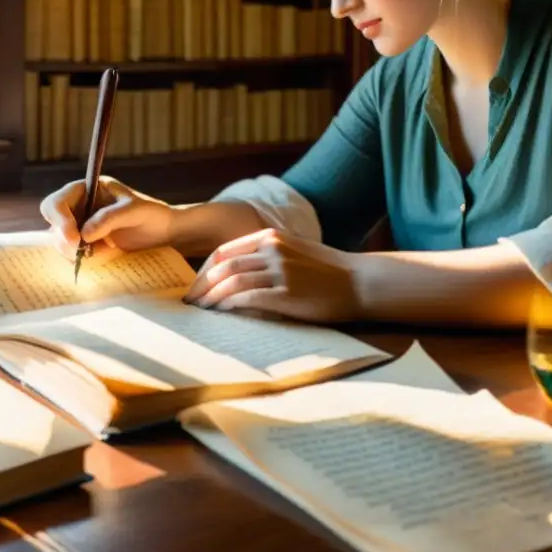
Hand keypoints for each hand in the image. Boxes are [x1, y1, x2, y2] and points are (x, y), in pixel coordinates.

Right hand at [39, 176, 174, 259]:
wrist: (163, 231)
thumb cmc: (151, 213)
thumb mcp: (134, 211)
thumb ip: (109, 218)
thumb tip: (83, 235)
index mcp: (86, 190)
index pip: (57, 202)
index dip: (59, 220)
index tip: (74, 239)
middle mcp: (78, 206)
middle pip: (52, 223)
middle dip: (64, 239)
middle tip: (82, 251)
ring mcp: (80, 226)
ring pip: (60, 242)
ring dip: (75, 251)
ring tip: (104, 251)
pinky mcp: (87, 243)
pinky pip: (74, 254)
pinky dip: (86, 258)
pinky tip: (108, 253)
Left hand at [182, 228, 360, 321]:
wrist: (361, 282)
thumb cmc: (329, 272)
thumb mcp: (295, 252)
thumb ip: (267, 258)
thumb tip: (236, 278)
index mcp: (271, 237)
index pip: (224, 251)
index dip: (205, 270)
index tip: (196, 286)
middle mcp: (272, 250)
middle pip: (222, 266)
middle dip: (201, 286)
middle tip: (190, 303)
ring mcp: (279, 270)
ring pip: (230, 282)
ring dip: (211, 298)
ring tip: (201, 312)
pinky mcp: (286, 293)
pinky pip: (246, 298)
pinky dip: (228, 306)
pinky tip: (221, 314)